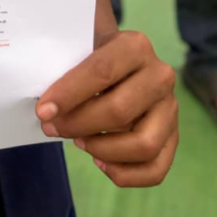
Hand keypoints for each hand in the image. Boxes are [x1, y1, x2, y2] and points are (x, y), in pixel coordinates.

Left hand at [36, 30, 177, 186]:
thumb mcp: (81, 42)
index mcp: (135, 46)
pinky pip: (156, 169)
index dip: (69, 94)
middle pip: (119, 111)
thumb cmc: (92, 51)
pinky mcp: (173, 135)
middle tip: (51, 127)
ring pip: (144, 145)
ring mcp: (170, 108)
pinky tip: (99, 161)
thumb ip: (64, 58)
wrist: (120, 58)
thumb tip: (44, 99)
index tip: (43, 111)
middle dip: (78, 124)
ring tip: (78, 141)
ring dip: (103, 150)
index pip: (101, 71)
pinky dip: (125, 173)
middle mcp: (160, 75)